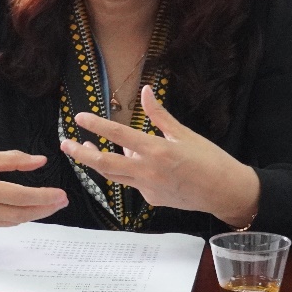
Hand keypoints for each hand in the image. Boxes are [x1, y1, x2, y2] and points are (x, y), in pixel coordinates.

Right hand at [0, 150, 68, 240]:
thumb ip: (12, 160)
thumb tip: (39, 161)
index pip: (19, 196)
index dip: (43, 197)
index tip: (61, 195)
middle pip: (20, 214)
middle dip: (44, 208)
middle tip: (62, 201)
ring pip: (12, 221)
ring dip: (31, 213)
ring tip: (47, 203)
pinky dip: (11, 216)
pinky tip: (17, 206)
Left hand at [61, 85, 259, 226]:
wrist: (225, 192)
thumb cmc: (209, 159)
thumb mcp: (184, 133)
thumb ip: (159, 115)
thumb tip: (145, 91)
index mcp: (157, 150)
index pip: (119, 136)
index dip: (97, 126)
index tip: (79, 118)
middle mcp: (148, 171)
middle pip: (105, 164)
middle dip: (82, 154)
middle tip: (66, 145)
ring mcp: (148, 188)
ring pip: (115, 176)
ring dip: (99, 163)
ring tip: (87, 150)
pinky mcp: (151, 199)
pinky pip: (134, 183)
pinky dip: (131, 172)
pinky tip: (139, 164)